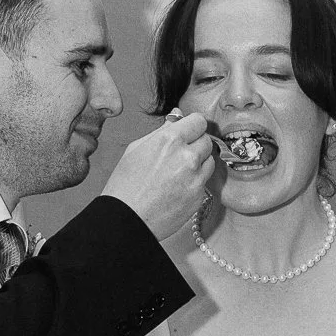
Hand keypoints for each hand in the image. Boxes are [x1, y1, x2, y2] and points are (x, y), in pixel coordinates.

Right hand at [101, 111, 213, 240]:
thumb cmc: (125, 185)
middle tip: (180, 154)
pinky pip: (205, 182)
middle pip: (207, 140)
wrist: (126, 219)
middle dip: (196, 144)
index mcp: (169, 140)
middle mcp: (187, 156)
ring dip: (199, 163)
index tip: (188, 132)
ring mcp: (195, 178)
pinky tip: (177, 188)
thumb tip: (177, 116)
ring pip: (210, 161)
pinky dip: (196, 182)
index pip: (198, 121)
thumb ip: (161, 131)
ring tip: (178, 172)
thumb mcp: (136, 149)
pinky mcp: (199, 196)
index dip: (193, 126)